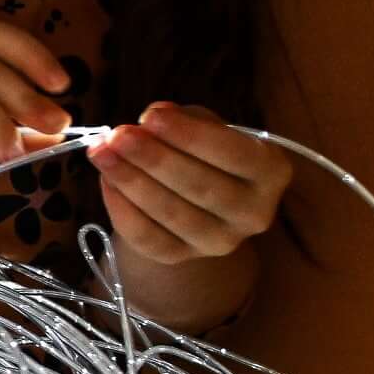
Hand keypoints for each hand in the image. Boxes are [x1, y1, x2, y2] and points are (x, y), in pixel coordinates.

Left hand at [88, 103, 290, 264]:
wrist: (194, 199)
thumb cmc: (205, 152)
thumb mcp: (207, 126)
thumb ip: (187, 119)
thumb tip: (154, 118)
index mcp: (271, 172)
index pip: (235, 155)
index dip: (190, 136)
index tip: (151, 116)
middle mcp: (254, 214)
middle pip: (201, 187)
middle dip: (153, 159)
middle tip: (117, 135)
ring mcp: (220, 242)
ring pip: (172, 214)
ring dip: (130, 181)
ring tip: (101, 153)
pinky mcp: (183, 258)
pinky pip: (149, 238)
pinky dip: (122, 209)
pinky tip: (106, 181)